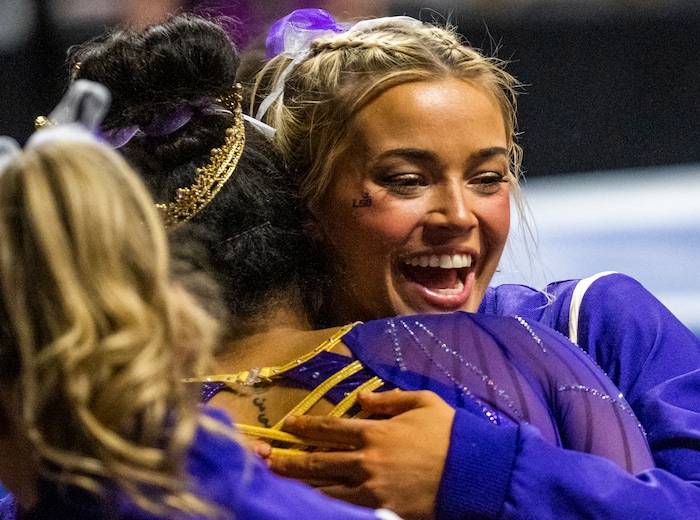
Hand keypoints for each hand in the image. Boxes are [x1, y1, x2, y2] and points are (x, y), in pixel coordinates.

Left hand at [269, 390, 454, 519]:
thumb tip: (360, 397)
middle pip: (318, 461)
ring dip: (299, 485)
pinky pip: (343, 508)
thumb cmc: (450, 433)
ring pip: (325, 488)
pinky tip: (310, 502)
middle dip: (289, 460)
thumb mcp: (422, 403)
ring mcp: (371, 489)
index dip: (305, 426)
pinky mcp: (380, 510)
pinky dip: (324, 504)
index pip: (330, 428)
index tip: (288, 425)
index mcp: (375, 432)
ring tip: (278, 482)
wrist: (474, 472)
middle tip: (268, 459)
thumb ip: (389, 399)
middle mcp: (366, 461)